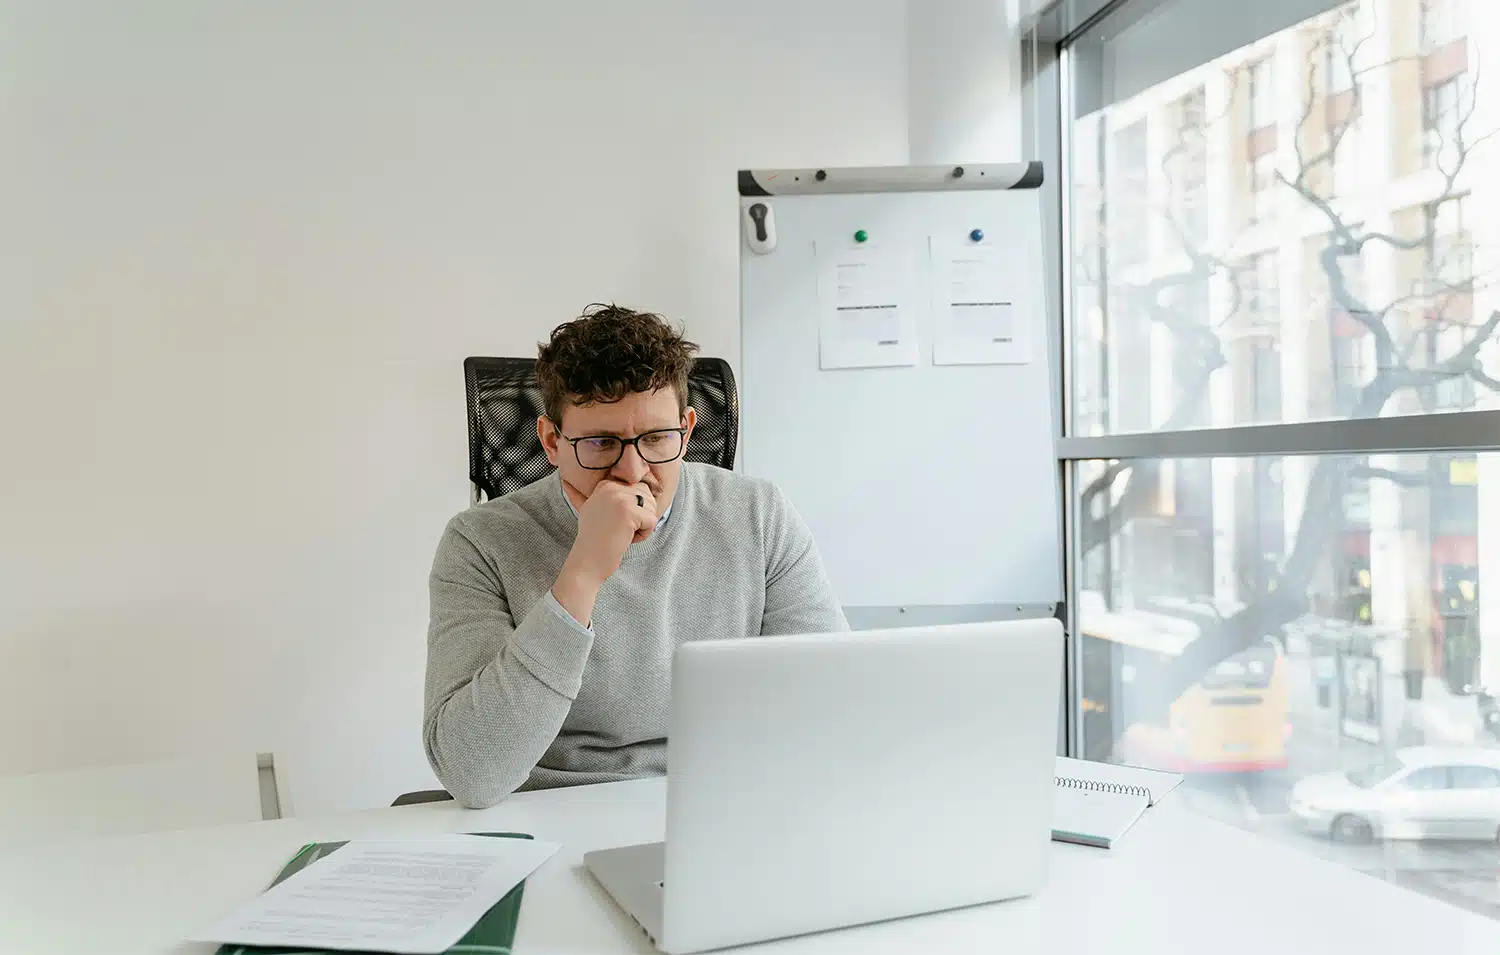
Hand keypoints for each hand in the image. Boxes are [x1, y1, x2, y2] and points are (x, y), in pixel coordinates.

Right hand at [553, 479, 656, 623]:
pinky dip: (644, 535)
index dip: (634, 507)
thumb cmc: (594, 540)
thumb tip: (589, 482)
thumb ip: (602, 496)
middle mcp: (611, 488)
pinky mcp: (629, 513)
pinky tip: (626, 539)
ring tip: (622, 534)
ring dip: (642, 525)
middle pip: (647, 495)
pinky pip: (652, 520)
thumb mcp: (592, 510)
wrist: (587, 562)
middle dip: (641, 515)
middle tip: (620, 529)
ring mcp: (620, 499)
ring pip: (651, 507)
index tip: (615, 521)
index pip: (638, 487)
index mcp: (605, 485)